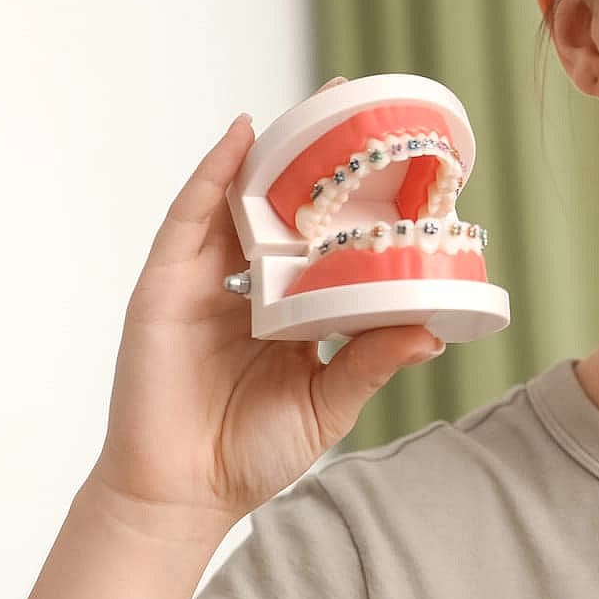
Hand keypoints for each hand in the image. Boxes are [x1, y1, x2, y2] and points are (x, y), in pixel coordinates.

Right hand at [88, 76, 443, 535]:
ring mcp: (205, 280)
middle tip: (360, 104)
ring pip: (241, 199)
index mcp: (292, 308)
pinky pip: (189, 217)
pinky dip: (213, 173)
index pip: (327, 240)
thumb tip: (433, 329)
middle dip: (318, 158)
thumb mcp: (331, 401)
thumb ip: (373, 360)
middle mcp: (249, 285)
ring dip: (274, 151)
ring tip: (315, 106)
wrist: (185, 494)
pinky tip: (242, 137)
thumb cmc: (254, 452)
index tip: (402, 164)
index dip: (357, 202)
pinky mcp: (165, 284)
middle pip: (284, 207)